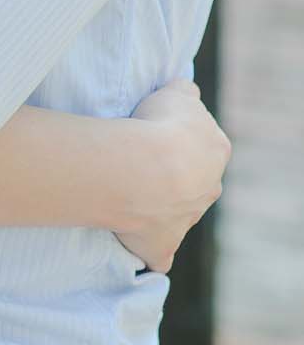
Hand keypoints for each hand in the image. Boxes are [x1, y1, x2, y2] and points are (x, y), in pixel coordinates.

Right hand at [113, 79, 230, 271]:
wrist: (146, 168)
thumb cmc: (161, 126)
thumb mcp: (176, 92)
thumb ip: (184, 92)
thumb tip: (185, 91)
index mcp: (216, 151)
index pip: (204, 146)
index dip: (180, 141)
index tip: (155, 137)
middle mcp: (209, 188)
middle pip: (197, 184)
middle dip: (176, 179)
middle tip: (143, 166)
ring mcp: (188, 219)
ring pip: (179, 215)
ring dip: (160, 208)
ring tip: (128, 194)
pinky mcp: (164, 244)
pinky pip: (160, 253)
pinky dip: (152, 252)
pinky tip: (139, 246)